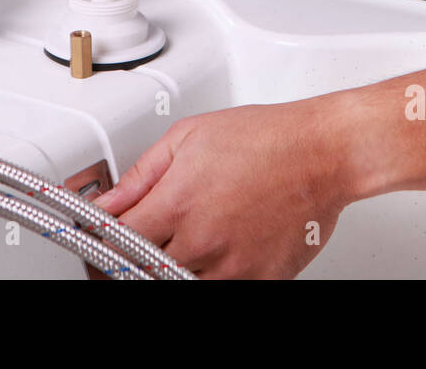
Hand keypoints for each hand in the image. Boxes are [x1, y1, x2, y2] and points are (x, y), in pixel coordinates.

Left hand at [93, 98, 352, 278]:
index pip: (116, 241)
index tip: (102, 235)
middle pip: (143, 268)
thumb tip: (107, 202)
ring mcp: (232, 266)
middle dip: (136, 252)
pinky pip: (220, 288)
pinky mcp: (259, 280)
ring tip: (190, 234)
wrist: (323, 153)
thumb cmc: (265, 138)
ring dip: (174, 264)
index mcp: (178, 203)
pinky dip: (212, 273)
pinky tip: (220, 246)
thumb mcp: (189, 137)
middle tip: (147, 233)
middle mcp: (202, 241)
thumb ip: (141, 175)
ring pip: (179, 282)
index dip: (103, 239)